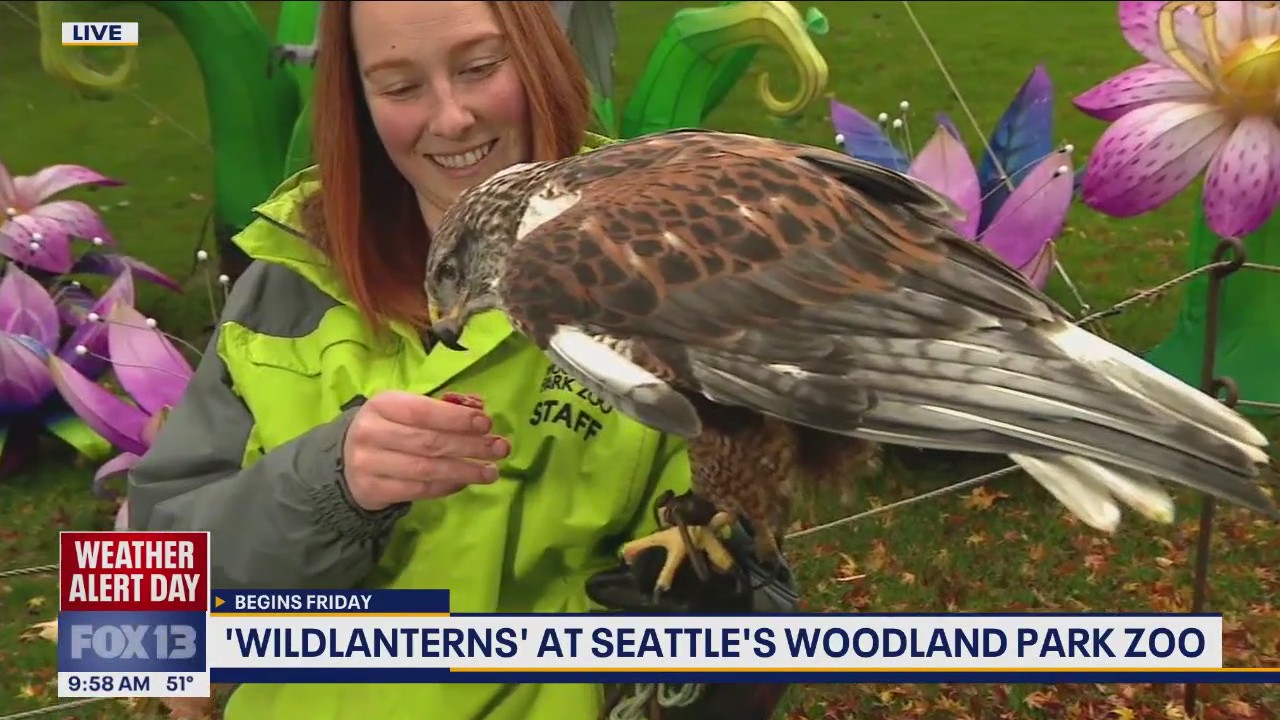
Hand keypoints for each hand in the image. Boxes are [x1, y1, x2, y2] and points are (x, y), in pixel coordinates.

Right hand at [341, 390, 509, 511]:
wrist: (346, 460)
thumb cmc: (389, 429)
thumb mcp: (405, 410)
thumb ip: (440, 410)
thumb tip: (480, 416)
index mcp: (382, 405)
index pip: (423, 411)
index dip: (457, 419)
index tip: (486, 424)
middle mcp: (371, 432)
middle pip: (429, 442)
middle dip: (470, 446)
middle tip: (501, 449)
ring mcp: (369, 463)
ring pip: (427, 469)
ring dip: (465, 470)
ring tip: (491, 471)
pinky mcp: (374, 490)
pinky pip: (419, 489)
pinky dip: (447, 485)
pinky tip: (465, 481)